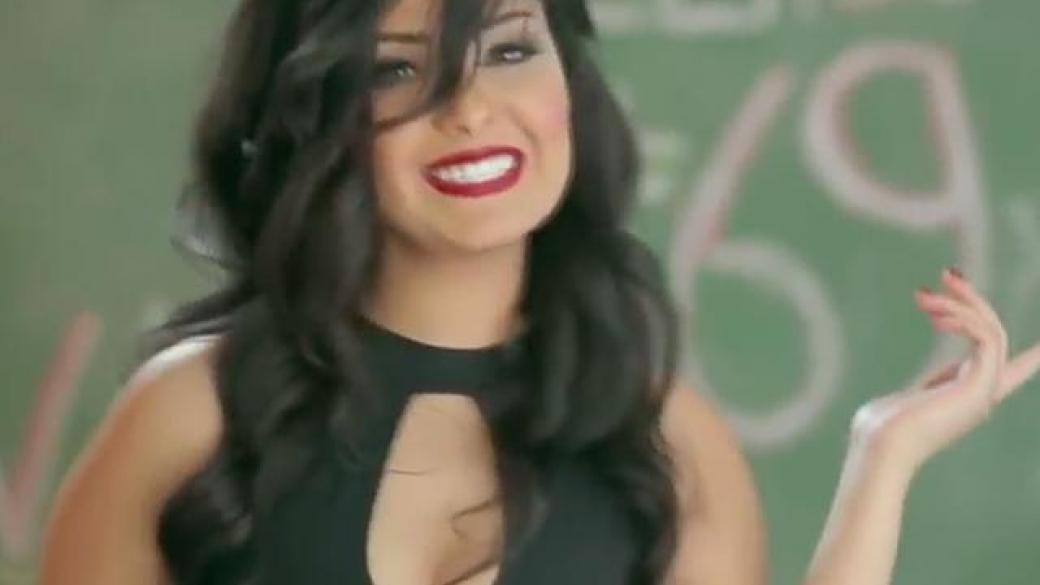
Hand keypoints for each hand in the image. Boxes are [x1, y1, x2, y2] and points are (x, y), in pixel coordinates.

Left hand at [849, 268, 1039, 476]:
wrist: (880, 448)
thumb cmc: (877, 430)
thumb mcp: (902, 404)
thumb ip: (919, 394)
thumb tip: (914, 396)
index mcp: (965, 397)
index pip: (1006, 373)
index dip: (1029, 359)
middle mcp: (981, 394)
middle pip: (994, 335)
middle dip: (972, 301)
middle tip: (945, 275)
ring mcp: (982, 391)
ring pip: (993, 331)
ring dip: (961, 303)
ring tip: (923, 295)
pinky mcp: (977, 387)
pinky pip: (987, 339)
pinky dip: (964, 319)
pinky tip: (935, 316)